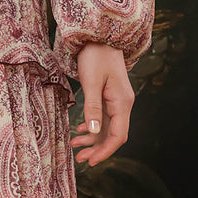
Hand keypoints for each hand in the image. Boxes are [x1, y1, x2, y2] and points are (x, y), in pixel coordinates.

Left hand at [69, 42, 134, 166]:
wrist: (99, 36)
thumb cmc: (96, 55)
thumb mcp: (91, 81)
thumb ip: (92, 107)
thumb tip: (94, 132)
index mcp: (122, 102)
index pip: (118, 135)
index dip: (106, 151)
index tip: (91, 162)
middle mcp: (122, 104)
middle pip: (113, 134)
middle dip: (97, 148)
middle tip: (80, 159)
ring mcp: (116, 100)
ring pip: (106, 127)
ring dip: (92, 138)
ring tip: (75, 145)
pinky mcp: (108, 95)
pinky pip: (103, 117)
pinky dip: (92, 125)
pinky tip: (80, 128)